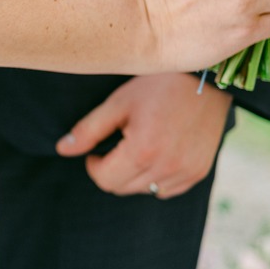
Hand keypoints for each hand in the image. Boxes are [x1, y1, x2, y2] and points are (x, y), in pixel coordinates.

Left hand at [56, 73, 231, 198]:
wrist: (206, 77)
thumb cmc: (157, 85)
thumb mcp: (118, 103)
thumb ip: (89, 130)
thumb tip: (62, 150)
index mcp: (143, 151)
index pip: (105, 180)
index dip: (94, 165)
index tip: (97, 148)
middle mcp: (167, 167)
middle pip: (123, 188)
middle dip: (113, 170)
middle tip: (119, 143)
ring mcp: (187, 172)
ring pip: (145, 190)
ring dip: (135, 175)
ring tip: (140, 144)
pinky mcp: (200, 172)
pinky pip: (167, 189)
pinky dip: (157, 178)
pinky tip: (158, 152)